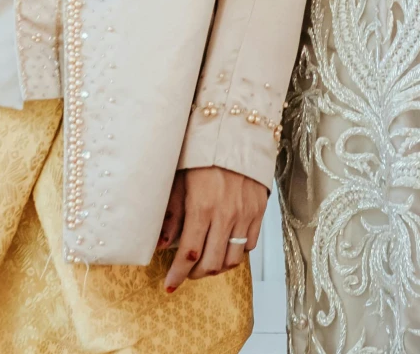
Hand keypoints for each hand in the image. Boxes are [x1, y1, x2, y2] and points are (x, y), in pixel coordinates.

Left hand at [159, 166, 267, 291]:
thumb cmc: (201, 154)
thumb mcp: (179, 180)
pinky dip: (237, 253)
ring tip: (206, 263)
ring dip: (217, 268)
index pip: (188, 254)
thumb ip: (172, 215)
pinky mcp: (259, 211)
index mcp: (202, 207)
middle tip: (186, 273)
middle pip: (212, 263)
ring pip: (232, 259)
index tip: (169, 286)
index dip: (178, 274)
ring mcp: (245, 214)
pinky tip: (225, 246)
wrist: (236, 132)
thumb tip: (160, 245)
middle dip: (195, 275)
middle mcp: (226, 215)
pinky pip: (250, 245)